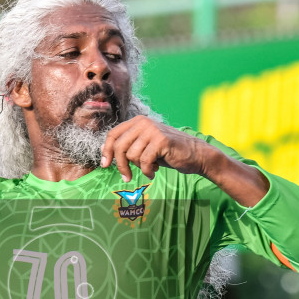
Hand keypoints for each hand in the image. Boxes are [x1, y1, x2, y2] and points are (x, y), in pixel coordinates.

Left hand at [100, 117, 215, 181]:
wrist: (194, 155)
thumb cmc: (167, 153)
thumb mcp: (144, 147)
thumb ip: (127, 146)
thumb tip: (104, 151)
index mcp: (137, 121)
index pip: (113, 134)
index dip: (107, 151)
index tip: (105, 165)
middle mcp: (143, 123)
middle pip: (119, 146)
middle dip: (120, 165)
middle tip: (126, 177)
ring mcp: (152, 131)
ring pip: (131, 155)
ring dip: (139, 167)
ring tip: (150, 167)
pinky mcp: (161, 141)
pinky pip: (144, 161)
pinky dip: (147, 171)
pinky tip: (154, 171)